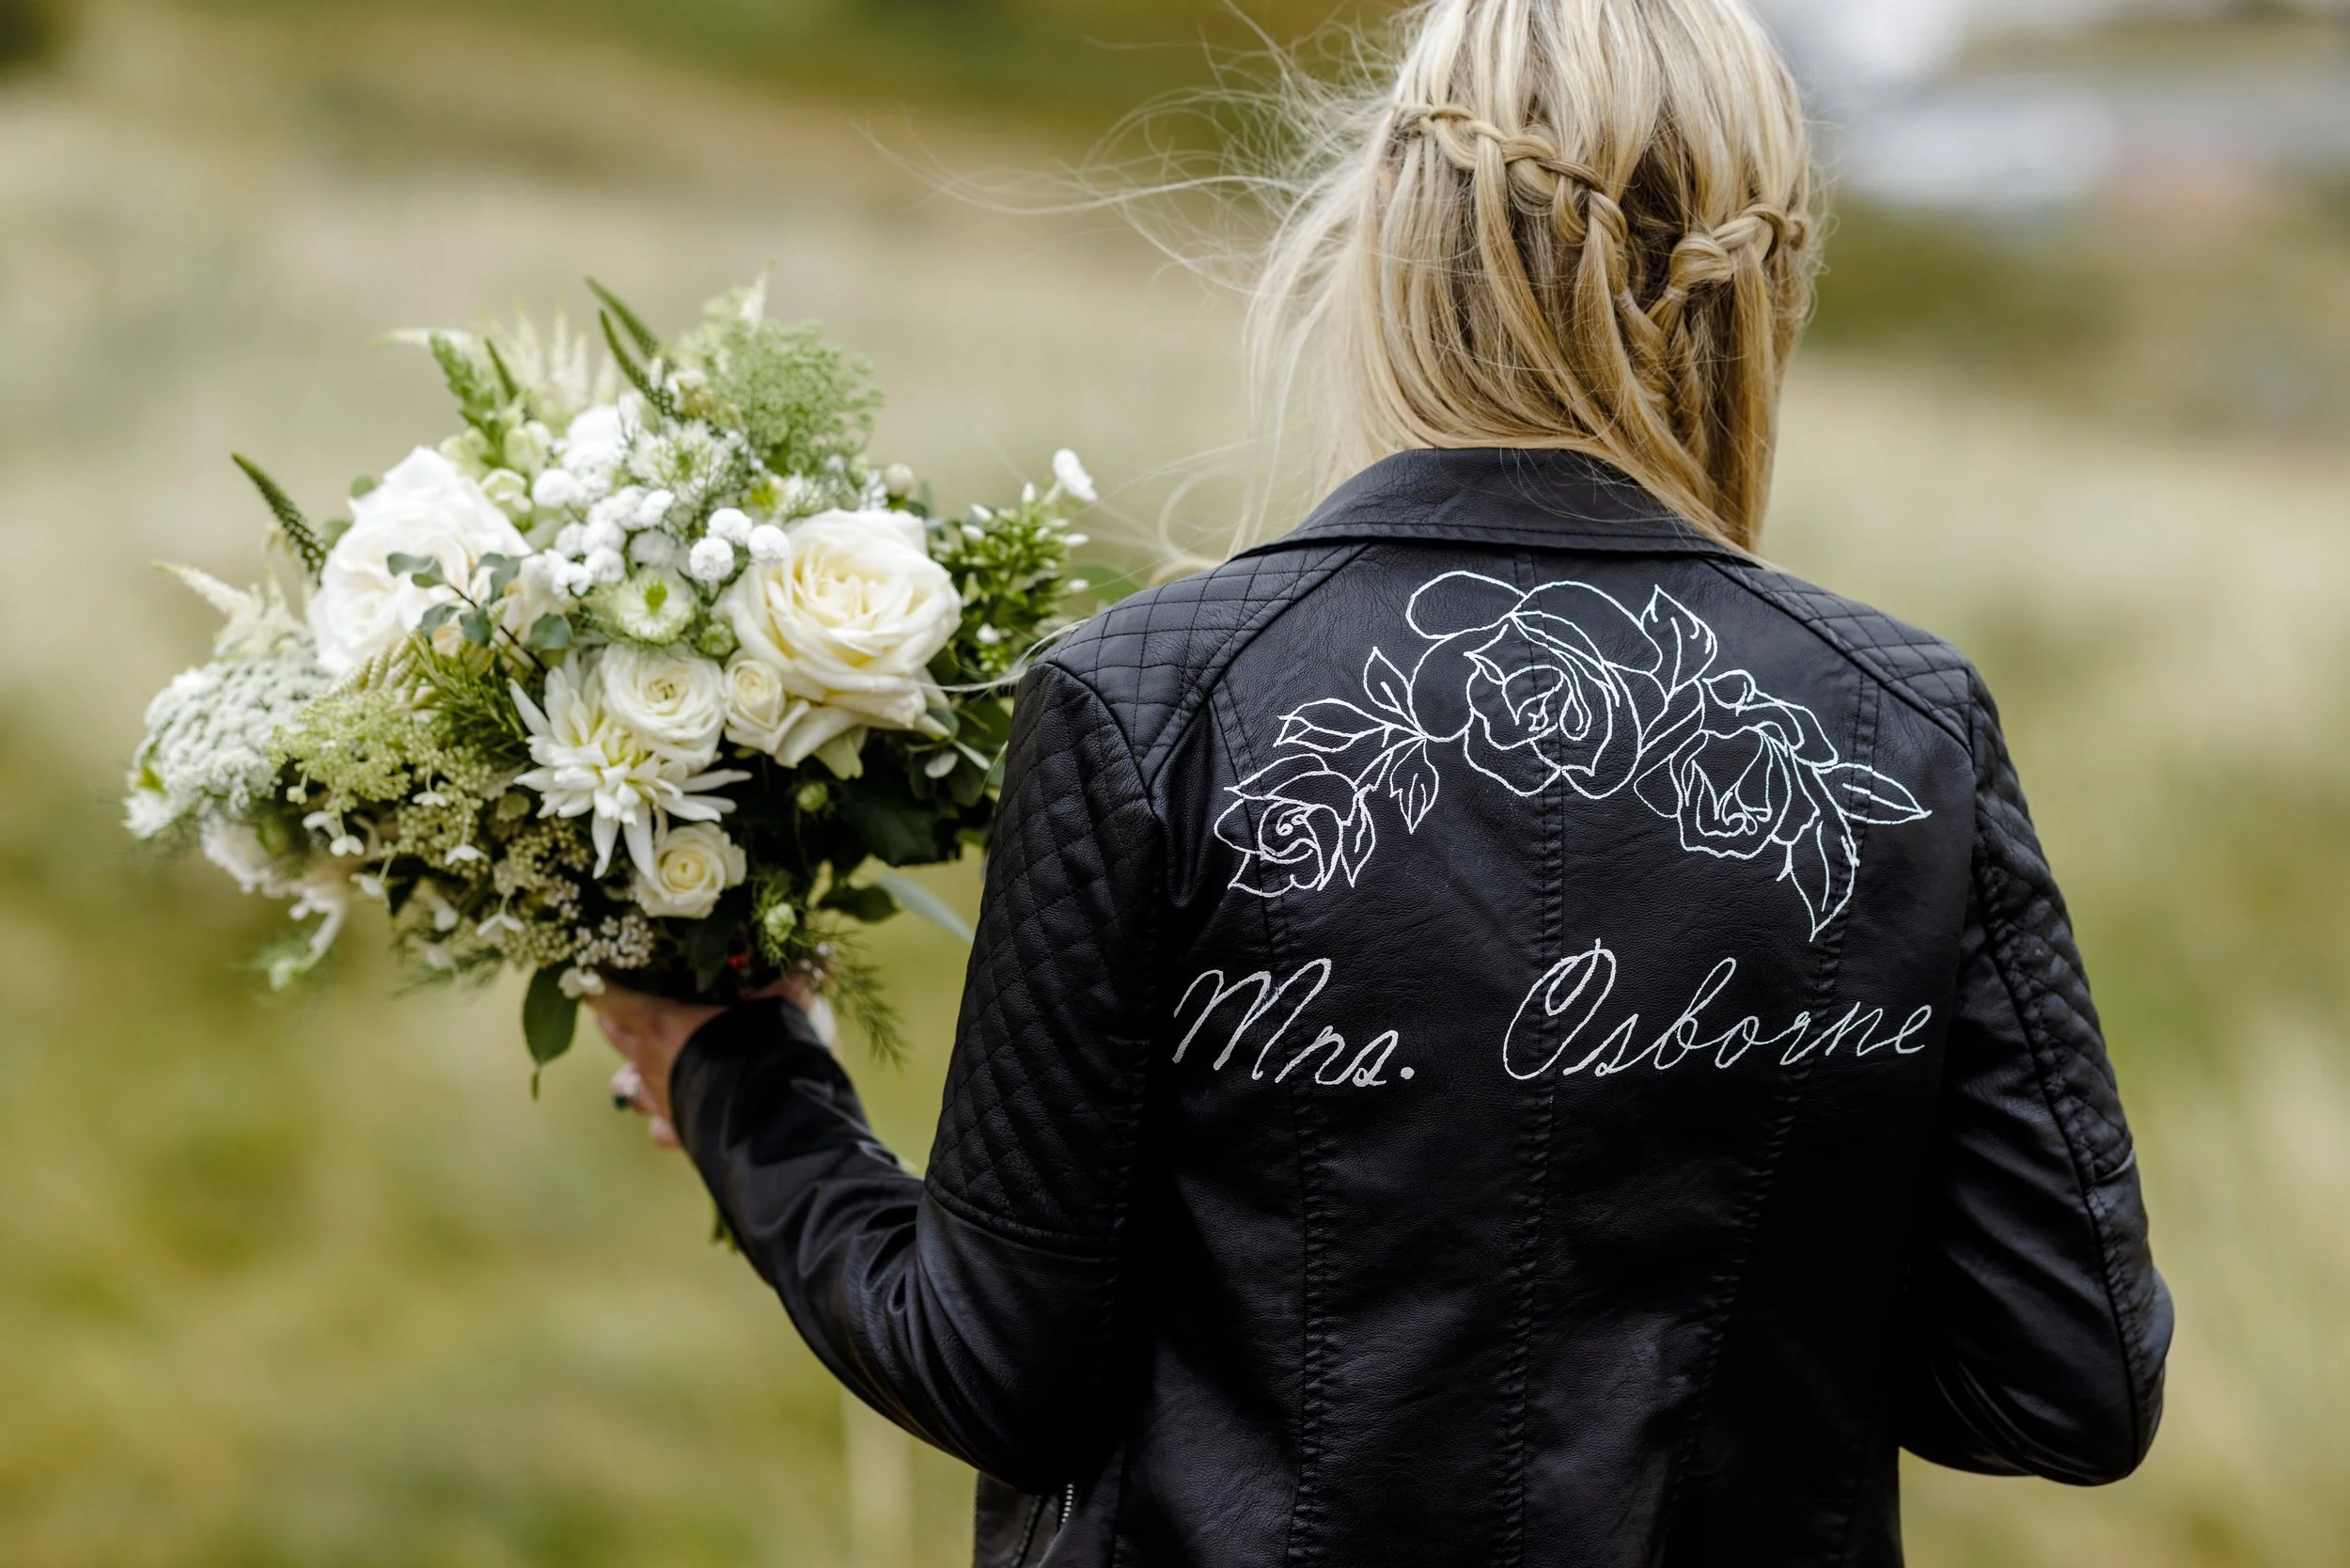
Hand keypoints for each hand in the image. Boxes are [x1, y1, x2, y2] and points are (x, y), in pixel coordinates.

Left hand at [590, 975, 822, 1149]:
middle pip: (615, 1035)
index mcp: (661, 1023)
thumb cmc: (766, 1051)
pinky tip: (675, 1117)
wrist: (772, 1124)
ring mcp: (661, 1100)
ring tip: (649, 1066)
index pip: (608, 998)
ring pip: (628, 1086)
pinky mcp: (679, 1133)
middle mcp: (650, 1062)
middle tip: (634, 1006)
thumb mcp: (783, 1008)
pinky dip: (663, 1122)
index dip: (601, 983)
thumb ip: (792, 982)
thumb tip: (820, 958)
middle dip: (620, 1020)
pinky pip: (659, 1128)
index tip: (602, 971)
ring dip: (636, 1074)